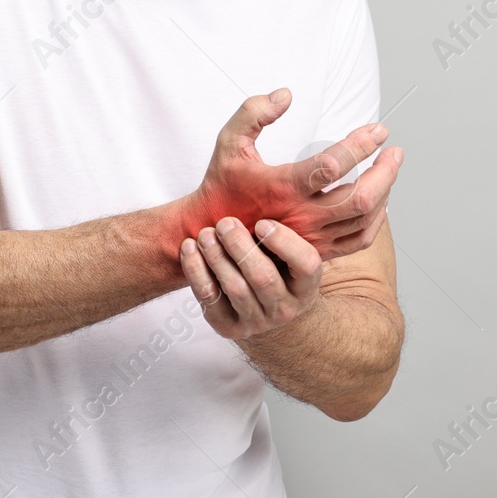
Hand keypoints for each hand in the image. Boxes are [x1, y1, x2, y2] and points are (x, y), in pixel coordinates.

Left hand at [180, 217, 320, 339]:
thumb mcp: (289, 248)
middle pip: (263, 278)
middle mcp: (286, 308)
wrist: (262, 306)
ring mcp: (257, 321)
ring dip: (217, 257)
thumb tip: (269, 171)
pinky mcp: (228, 326)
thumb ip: (285, 222)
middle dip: (241, 247)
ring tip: (205, 233)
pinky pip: (209, 299)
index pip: (305, 264)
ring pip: (235, 288)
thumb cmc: (275, 264)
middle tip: (225, 222)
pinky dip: (196, 271)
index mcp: (307, 285)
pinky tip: (190, 248)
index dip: (284, 242)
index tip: (263, 222)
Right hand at [182, 89, 402, 261]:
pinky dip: (377, 219)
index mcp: (282, 187)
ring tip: (389, 168)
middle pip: (360, 198)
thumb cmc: (224, 183)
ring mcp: (311, 237)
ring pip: (364, 219)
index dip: (360, 145)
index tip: (378, 130)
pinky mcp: (317, 250)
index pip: (332, 165)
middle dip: (385, 171)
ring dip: (385, 192)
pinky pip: (359, 239)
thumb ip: (254, 112)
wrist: (213, 232)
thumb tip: (287, 95)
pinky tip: (380, 199)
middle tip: (393, 150)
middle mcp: (301, 216)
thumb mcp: (229, 141)